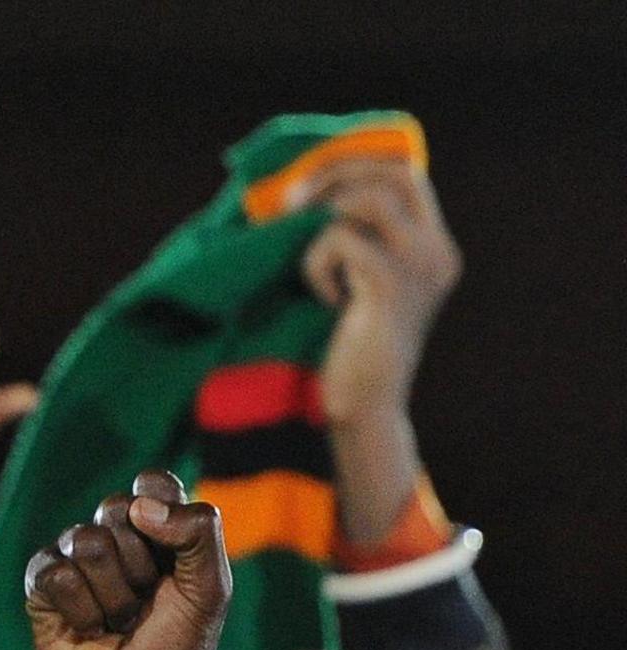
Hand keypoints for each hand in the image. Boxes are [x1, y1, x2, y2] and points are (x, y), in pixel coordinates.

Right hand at [25, 471, 230, 649]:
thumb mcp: (210, 591)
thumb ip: (198, 533)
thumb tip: (139, 504)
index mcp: (158, 530)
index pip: (151, 483)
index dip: (161, 514)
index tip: (173, 559)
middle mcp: (114, 540)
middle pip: (114, 510)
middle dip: (138, 565)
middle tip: (145, 604)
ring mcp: (74, 564)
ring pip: (82, 542)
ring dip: (110, 595)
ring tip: (118, 622)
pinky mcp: (40, 591)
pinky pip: (51, 572)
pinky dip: (77, 608)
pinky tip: (86, 630)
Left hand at [298, 158, 459, 429]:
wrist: (365, 405)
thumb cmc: (349, 346)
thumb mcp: (359, 282)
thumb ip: (357, 238)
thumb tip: (310, 191)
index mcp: (435, 246)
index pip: (408, 173)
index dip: (358, 163)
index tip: (312, 181)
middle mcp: (437, 252)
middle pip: (395, 174)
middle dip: (336, 176)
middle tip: (292, 203)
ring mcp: (419, 268)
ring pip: (364, 202)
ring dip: (322, 226)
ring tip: (315, 266)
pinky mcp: (391, 289)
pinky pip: (341, 240)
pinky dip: (317, 263)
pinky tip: (325, 298)